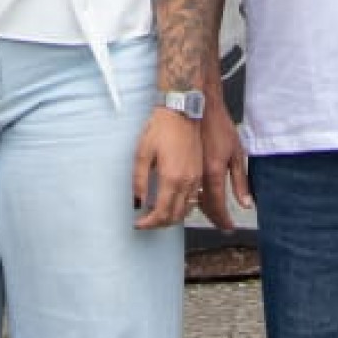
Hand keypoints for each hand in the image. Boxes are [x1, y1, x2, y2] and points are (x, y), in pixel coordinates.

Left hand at [132, 105, 202, 229]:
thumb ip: (139, 180)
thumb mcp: (142, 153)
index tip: (138, 223)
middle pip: (174, 217)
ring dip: (171, 218)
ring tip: (156, 214)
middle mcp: (187, 183)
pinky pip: (193, 200)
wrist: (181, 112)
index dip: (148, 223)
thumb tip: (138, 202)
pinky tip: (171, 202)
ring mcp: (196, 179)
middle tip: (146, 222)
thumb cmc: (160, 129)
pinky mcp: (200, 174)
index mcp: (171, 179)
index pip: (161, 213)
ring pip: (186, 211)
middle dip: (159, 224)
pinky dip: (182, 208)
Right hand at [199, 103, 249, 232]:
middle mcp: (199, 176)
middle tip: (223, 223)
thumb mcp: (236, 152)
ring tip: (213, 213)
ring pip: (193, 199)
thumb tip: (247, 204)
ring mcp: (188, 171)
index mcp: (215, 173)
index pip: (218, 207)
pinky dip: (194, 196)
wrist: (197, 106)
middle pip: (205, 207)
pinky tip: (199, 196)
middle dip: (214, 217)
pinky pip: (187, 188)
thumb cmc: (219, 125)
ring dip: (203, 209)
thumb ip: (240, 181)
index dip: (224, 220)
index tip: (229, 228)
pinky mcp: (181, 165)